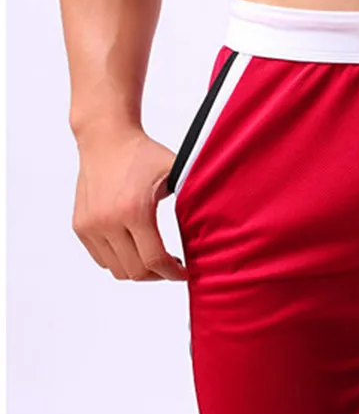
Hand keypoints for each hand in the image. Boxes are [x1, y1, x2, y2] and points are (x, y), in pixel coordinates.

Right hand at [72, 126, 188, 280]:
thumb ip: (194, 197)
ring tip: (155, 258)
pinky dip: (120, 261)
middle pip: (136, 271)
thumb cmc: (144, 154)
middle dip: (159, 275)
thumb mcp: (177, 171)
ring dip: (139, 270)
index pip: (155, 260)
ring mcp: (90, 226)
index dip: (173, 273)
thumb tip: (224, 221)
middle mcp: (107, 221)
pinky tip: (136, 249)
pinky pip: (102, 259)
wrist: (106, 138)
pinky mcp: (80, 226)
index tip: (185, 273)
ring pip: (117, 270)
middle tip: (173, 266)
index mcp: (133, 211)